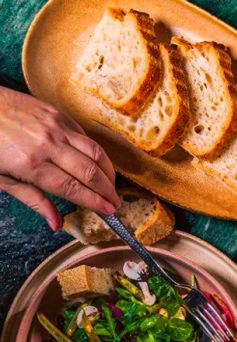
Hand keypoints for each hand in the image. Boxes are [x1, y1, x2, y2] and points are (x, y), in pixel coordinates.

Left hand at [0, 87, 119, 229]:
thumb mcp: (1, 179)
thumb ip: (32, 200)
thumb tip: (55, 223)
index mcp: (32, 165)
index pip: (74, 189)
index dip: (95, 202)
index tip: (109, 212)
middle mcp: (48, 144)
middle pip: (90, 172)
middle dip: (107, 191)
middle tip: (115, 203)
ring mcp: (54, 126)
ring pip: (95, 152)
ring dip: (108, 172)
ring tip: (111, 186)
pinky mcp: (56, 114)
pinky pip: (84, 136)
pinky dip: (95, 153)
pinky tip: (96, 164)